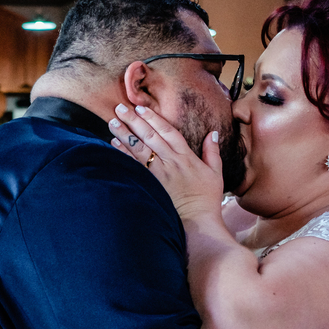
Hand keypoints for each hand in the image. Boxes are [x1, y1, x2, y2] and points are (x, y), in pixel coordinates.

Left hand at [108, 104, 223, 223]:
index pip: (167, 131)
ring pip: (139, 149)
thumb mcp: (215, 172)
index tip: (141, 107)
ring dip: (125, 134)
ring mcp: (158, 174)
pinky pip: (134, 166)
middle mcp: (170, 162)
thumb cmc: (206, 198)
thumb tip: (212, 133)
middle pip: (149, 136)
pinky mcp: (150, 185)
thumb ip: (212, 151)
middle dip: (134, 120)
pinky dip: (123, 154)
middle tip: (120, 107)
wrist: (197, 221)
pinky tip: (113, 144)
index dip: (153, 118)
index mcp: (185, 156)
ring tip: (112, 122)